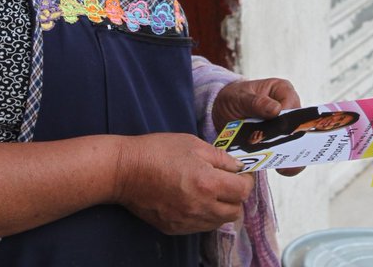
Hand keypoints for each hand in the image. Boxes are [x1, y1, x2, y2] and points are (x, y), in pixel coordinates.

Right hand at [113, 133, 254, 234]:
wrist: (125, 171)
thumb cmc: (158, 151)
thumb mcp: (193, 144)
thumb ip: (221, 158)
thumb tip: (238, 167)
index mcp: (208, 183)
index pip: (243, 191)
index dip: (246, 180)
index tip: (241, 172)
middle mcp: (201, 207)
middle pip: (235, 211)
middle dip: (236, 196)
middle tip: (228, 182)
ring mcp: (187, 221)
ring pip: (219, 222)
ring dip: (222, 207)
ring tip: (211, 191)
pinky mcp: (175, 228)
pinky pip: (200, 227)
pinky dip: (205, 216)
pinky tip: (195, 200)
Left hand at [213, 77, 303, 175]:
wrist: (221, 111)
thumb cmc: (234, 97)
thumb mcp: (240, 97)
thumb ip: (256, 102)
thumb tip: (276, 109)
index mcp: (283, 91)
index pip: (292, 106)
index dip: (288, 120)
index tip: (278, 132)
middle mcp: (288, 108)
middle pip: (298, 126)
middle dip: (293, 142)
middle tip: (288, 155)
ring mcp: (284, 126)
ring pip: (295, 143)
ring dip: (290, 155)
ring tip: (285, 168)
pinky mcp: (276, 141)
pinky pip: (284, 153)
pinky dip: (280, 161)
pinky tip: (277, 168)